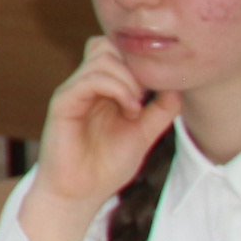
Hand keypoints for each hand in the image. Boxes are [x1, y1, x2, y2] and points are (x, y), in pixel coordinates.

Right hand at [23, 37, 181, 240]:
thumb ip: (160, 111)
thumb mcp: (144, 135)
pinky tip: (129, 109)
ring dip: (128, 78)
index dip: (140, 62)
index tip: (157, 90)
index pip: (116, 51)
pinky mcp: (63, 103)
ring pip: (102, 56)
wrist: (80, 195)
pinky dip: (115, 88)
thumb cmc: (105, 167)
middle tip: (146, 96)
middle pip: (108, 45)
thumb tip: (178, 87)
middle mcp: (85, 86)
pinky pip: (89, 79)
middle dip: (134, 65)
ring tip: (137, 107)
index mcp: (101, 90)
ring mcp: (73, 92)